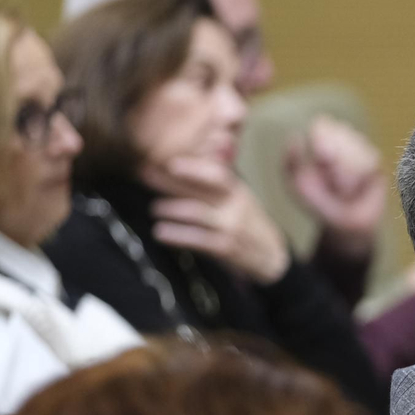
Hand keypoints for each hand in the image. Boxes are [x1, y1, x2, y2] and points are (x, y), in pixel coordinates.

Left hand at [145, 157, 290, 283]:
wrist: (270, 255)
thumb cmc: (247, 222)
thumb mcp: (239, 197)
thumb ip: (217, 181)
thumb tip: (188, 159)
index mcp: (237, 189)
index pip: (217, 174)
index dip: (194, 168)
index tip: (171, 162)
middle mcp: (235, 206)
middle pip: (200, 191)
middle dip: (170, 183)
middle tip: (144, 175)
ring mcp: (231, 227)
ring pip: (197, 214)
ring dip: (171, 210)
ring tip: (153, 208)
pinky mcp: (226, 248)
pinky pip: (198, 240)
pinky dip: (177, 235)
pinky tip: (160, 233)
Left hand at [287, 115, 386, 259]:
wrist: (341, 223)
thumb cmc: (317, 200)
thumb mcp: (296, 183)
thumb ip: (291, 161)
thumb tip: (295, 135)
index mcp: (321, 137)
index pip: (323, 125)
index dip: (321, 142)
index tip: (319, 162)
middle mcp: (344, 138)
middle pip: (341, 138)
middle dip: (333, 164)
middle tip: (329, 181)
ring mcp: (363, 149)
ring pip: (355, 153)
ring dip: (343, 178)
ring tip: (340, 190)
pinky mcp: (377, 164)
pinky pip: (368, 166)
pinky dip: (357, 182)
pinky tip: (354, 190)